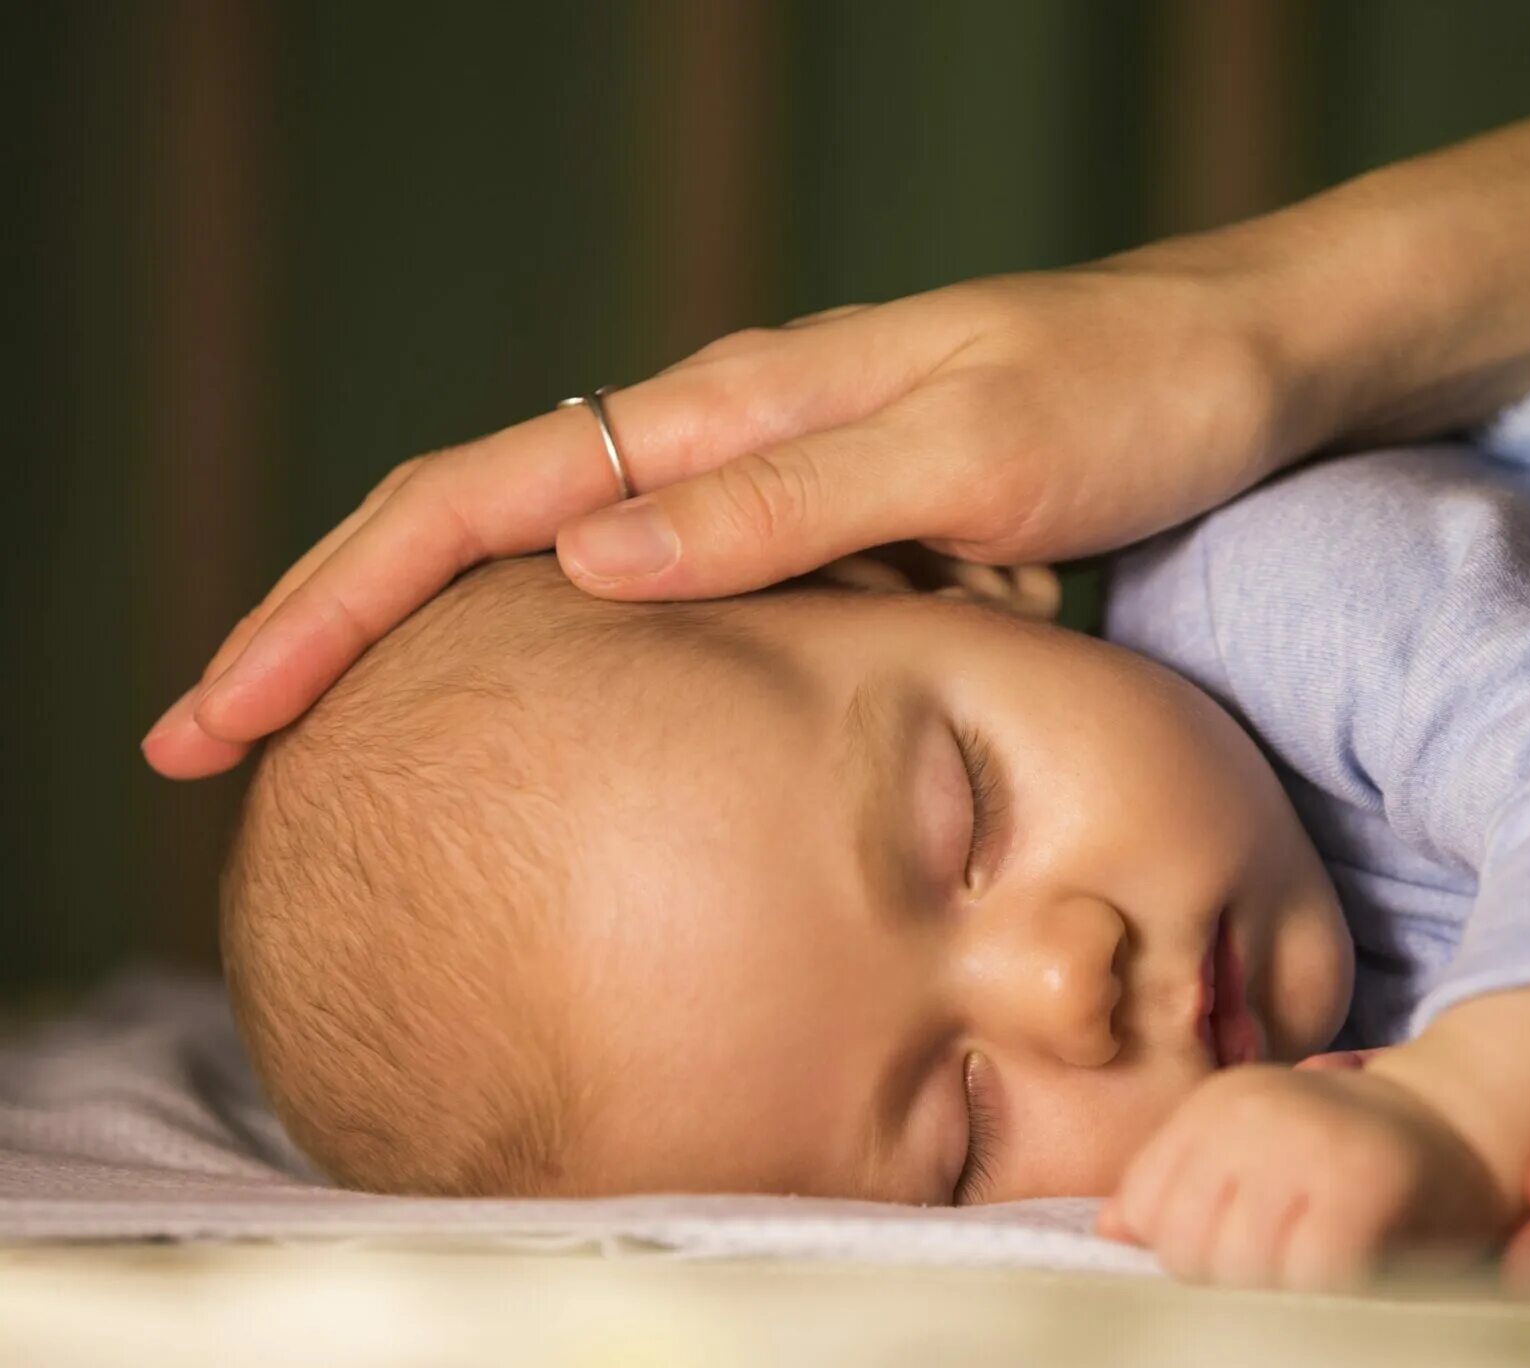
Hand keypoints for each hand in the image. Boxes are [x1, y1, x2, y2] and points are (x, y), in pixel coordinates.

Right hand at [142, 236, 1357, 779]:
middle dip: (335, 637)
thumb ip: (789, 506)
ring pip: (559, 579)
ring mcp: (775, 495)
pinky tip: (549, 744)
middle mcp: (729, 444)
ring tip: (330, 766)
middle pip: (477, 537)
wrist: (1249, 372)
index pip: (477, 501)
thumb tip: (586, 566)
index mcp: (733, 408)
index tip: (220, 714)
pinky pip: (669, 612)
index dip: (333, 607)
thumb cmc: (1133, 398)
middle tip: (213, 758)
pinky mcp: (835, 545)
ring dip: (436, 659)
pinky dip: (578, 675)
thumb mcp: (973, 455)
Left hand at [1097, 1064, 1509, 1291]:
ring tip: (1321, 1278)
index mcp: (1220, 1102)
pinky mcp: (1360, 1190)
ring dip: (1279, 1299)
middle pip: (1185, 1248)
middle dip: (1228, 1285)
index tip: (1246, 1249)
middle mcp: (1255, 1112)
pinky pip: (1305, 1282)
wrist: (1472, 1130)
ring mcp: (1308, 1145)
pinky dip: (1327, 1301)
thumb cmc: (1354, 1163)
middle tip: (1291, 1271)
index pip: (1145, 1209)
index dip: (1187, 1253)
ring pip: (1238, 1272)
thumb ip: (1185, 1189)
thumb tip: (1109, 1228)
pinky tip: (1355, 1283)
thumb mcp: (1261, 1157)